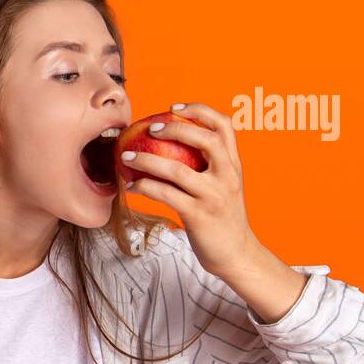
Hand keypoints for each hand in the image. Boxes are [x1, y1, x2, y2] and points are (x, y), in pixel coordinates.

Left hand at [122, 102, 259, 277]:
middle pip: (206, 139)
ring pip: (177, 169)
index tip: (175, 108)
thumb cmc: (223, 218)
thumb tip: (179, 143)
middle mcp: (228, 176)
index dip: (200, 110)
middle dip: (175, 128)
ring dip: (147, 160)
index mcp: (234, 165)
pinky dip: (145, 187)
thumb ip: (211, 165)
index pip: (225, 126)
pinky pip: (165, 195)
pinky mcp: (199, 216)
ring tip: (126, 157)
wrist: (237, 255)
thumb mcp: (224, 186)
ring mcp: (214, 196)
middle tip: (150, 129)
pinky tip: (131, 187)